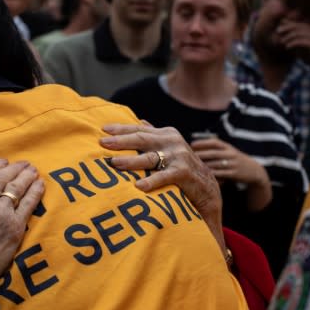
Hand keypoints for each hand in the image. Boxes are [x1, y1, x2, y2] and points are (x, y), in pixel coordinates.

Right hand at [0, 159, 44, 309]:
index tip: (2, 161)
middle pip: (2, 177)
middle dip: (14, 168)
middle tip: (23, 164)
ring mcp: (1, 213)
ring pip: (17, 187)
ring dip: (26, 176)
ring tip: (33, 170)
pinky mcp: (15, 227)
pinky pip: (29, 204)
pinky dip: (36, 192)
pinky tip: (40, 185)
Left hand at [100, 122, 223, 250]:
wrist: (206, 187)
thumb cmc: (182, 167)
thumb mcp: (169, 148)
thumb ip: (155, 135)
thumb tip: (140, 122)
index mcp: (166, 134)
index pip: (139, 130)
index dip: (121, 129)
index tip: (103, 129)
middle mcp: (172, 142)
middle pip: (141, 140)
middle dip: (121, 141)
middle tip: (103, 143)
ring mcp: (179, 156)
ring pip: (149, 158)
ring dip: (131, 161)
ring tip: (114, 163)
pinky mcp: (184, 172)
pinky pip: (164, 177)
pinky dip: (152, 181)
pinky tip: (138, 186)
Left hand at [191, 138, 271, 211]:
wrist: (254, 171)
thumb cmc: (235, 161)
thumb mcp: (229, 152)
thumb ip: (216, 150)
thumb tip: (194, 148)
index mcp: (228, 147)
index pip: (214, 142)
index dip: (203, 142)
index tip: (192, 144)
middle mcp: (230, 154)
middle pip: (213, 153)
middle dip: (201, 155)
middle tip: (188, 157)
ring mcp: (233, 164)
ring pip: (215, 164)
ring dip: (204, 166)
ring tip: (192, 168)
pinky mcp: (234, 173)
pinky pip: (221, 174)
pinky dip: (212, 175)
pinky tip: (203, 176)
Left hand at [276, 20, 309, 65]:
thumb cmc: (309, 55)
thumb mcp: (300, 46)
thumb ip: (293, 39)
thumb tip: (284, 35)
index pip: (298, 24)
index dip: (288, 25)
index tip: (278, 29)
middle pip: (299, 26)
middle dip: (287, 27)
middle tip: (277, 31)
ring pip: (300, 33)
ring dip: (289, 36)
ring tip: (281, 41)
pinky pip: (303, 42)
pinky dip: (293, 43)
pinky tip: (287, 47)